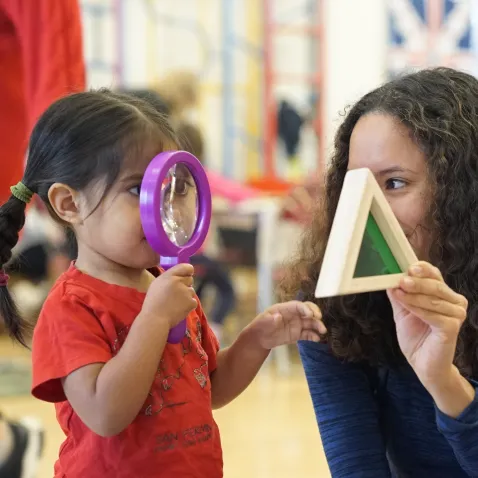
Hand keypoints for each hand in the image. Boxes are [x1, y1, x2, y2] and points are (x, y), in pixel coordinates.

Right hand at [142, 264, 196, 327]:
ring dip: (187, 296)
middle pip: (190, 279)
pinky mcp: (191, 302)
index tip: (186, 275)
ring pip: (192, 291)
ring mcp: (186, 292)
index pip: (186, 267)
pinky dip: (189, 305)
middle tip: (176, 294)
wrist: (155, 319)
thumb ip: (169, 277)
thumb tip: (180, 275)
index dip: (188, 271)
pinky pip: (193, 301)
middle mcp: (179, 281)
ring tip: (175, 303)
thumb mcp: (157, 284)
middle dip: (186, 285)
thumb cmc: (153, 302)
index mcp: (169, 275)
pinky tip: (179, 309)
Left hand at [250, 301, 324, 349]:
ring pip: (310, 323)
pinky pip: (307, 334)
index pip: (298, 306)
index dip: (305, 308)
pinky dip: (313, 336)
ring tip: (323, 331)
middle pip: (307, 311)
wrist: (260, 338)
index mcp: (285, 308)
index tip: (311, 314)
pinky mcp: (298, 334)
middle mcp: (293, 315)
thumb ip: (270, 320)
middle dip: (315, 313)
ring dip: (317, 325)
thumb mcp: (262, 322)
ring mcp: (297, 324)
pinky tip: (317, 339)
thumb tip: (278, 317)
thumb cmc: (260, 326)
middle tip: (319, 318)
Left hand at [387, 261, 467, 388]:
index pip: (434, 274)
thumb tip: (389, 277)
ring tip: (399, 292)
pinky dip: (418, 309)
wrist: (422, 363)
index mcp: (442, 294)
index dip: (422, 269)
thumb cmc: (415, 336)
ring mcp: (455, 314)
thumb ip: (398, 295)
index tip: (408, 267)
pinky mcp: (452, 327)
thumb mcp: (402, 311)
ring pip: (434, 299)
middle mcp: (453, 301)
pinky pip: (434, 315)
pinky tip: (407, 307)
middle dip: (417, 281)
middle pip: (436, 285)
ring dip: (414, 295)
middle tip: (402, 279)